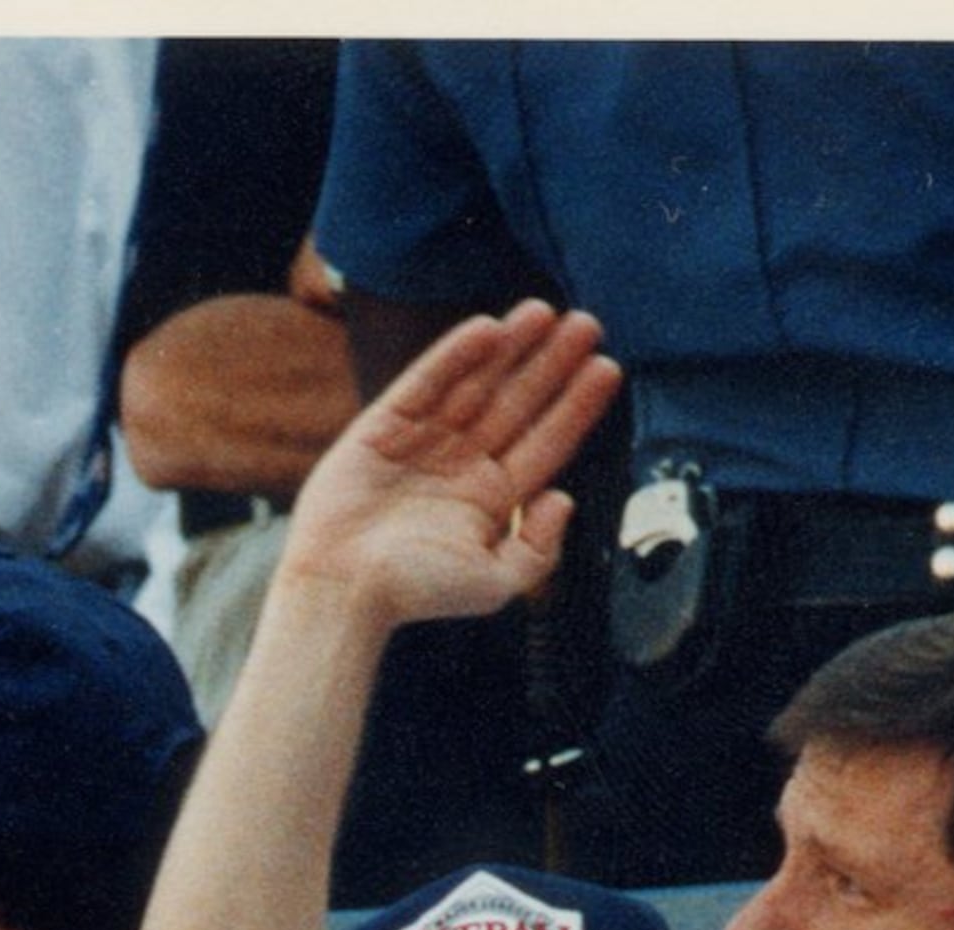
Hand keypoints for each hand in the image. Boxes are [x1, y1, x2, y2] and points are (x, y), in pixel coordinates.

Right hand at [279, 302, 624, 632]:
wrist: (346, 587)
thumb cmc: (417, 593)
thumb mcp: (495, 584)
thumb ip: (540, 549)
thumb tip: (566, 499)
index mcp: (493, 498)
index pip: (546, 443)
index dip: (576, 406)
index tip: (607, 370)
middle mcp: (464, 463)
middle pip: (519, 404)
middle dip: (552, 364)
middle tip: (588, 325)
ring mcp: (426, 439)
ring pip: (478, 383)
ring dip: (512, 348)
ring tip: (545, 312)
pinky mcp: (386, 422)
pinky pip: (427, 379)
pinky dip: (456, 354)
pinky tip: (489, 330)